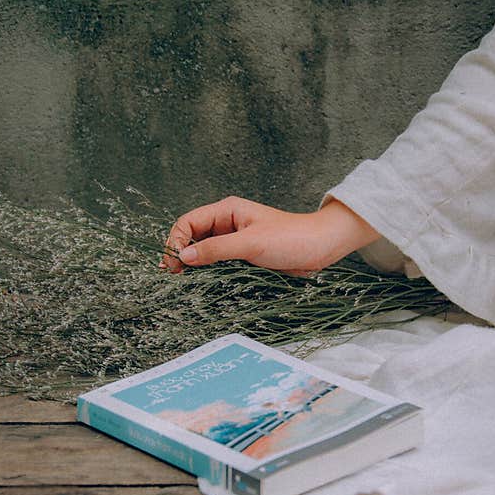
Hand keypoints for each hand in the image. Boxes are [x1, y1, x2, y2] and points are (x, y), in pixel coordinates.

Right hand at [161, 196, 379, 274]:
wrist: (322, 247)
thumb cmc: (291, 238)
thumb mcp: (251, 243)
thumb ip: (217, 249)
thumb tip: (185, 256)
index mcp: (227, 211)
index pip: (189, 222)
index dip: (176, 241)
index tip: (173, 263)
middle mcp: (228, 223)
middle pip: (193, 236)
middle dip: (180, 253)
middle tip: (172, 276)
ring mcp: (236, 241)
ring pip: (205, 251)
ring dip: (194, 264)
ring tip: (182, 281)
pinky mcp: (245, 257)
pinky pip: (220, 263)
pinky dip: (209, 272)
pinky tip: (203, 283)